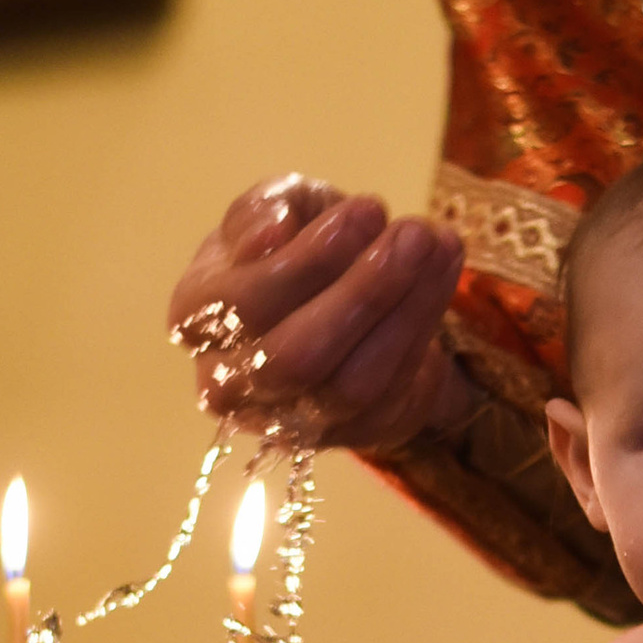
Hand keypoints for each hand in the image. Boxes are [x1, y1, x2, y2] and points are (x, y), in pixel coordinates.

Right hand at [171, 178, 472, 455]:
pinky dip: (423, 326)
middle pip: (293, 356)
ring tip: (436, 244)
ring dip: (404, 311)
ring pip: (349, 383)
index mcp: (197, 319)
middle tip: (413, 233)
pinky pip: (390, 390)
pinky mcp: (345, 433)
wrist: (340, 302)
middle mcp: (230, 383)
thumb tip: (271, 232)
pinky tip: (444, 269)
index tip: (364, 210)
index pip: (238, 305)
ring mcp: (287, 419)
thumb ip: (265, 208)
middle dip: (362, 293)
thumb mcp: (277, 210)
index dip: (302, 263)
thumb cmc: (294, 247)